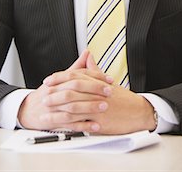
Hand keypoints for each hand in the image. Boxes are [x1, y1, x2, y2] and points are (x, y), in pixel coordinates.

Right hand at [17, 50, 112, 130]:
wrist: (27, 109)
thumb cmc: (47, 93)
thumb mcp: (60, 78)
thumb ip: (76, 67)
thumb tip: (87, 53)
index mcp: (59, 81)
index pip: (78, 75)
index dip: (95, 76)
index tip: (109, 79)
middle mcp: (56, 93)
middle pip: (75, 89)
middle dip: (93, 89)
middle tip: (109, 91)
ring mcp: (54, 108)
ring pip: (73, 107)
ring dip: (90, 107)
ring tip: (104, 106)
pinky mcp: (54, 122)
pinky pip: (69, 124)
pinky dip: (83, 125)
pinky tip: (96, 125)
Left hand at [41, 52, 156, 133]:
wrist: (138, 111)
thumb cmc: (123, 98)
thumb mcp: (107, 81)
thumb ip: (94, 69)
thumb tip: (87, 56)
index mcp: (96, 81)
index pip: (74, 75)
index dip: (59, 77)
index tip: (48, 80)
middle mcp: (96, 92)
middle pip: (71, 90)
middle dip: (55, 92)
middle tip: (43, 95)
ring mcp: (98, 106)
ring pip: (74, 106)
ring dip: (57, 108)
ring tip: (46, 110)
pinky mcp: (100, 121)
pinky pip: (82, 122)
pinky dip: (69, 123)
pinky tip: (60, 124)